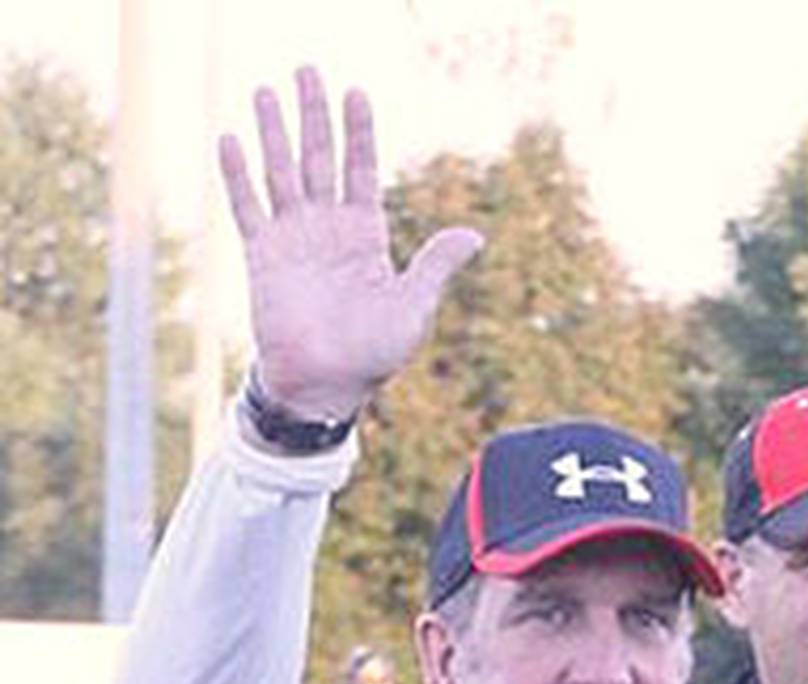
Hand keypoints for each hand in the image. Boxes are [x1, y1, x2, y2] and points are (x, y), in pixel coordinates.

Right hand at [219, 66, 481, 417]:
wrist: (325, 388)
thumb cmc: (372, 357)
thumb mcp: (413, 308)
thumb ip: (436, 266)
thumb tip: (474, 236)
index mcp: (366, 236)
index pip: (361, 169)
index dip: (358, 133)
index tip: (355, 93)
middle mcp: (328, 229)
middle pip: (318, 157)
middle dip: (312, 115)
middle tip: (306, 70)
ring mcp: (294, 239)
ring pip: (281, 172)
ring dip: (273, 132)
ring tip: (265, 91)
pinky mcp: (263, 256)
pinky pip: (249, 206)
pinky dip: (238, 174)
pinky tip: (232, 139)